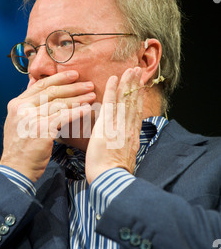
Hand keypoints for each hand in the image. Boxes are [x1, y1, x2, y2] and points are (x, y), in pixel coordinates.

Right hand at [0, 71, 95, 181]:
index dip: (58, 79)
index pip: (40, 86)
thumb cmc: (21, 148)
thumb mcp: (19, 122)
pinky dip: (77, 112)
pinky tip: (87, 109)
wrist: (17, 168)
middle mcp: (22, 108)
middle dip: (72, 87)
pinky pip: (63, 117)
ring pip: (59, 103)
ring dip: (78, 98)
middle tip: (88, 84)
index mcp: (16, 104)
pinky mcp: (41, 129)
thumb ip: (29, 106)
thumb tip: (39, 88)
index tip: (73, 75)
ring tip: (92, 96)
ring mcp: (31, 118)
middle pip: (52, 92)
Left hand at [85, 67, 143, 183]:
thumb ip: (125, 146)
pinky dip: (112, 90)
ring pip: (124, 100)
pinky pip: (110, 103)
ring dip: (127, 83)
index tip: (140, 86)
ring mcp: (119, 125)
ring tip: (130, 69)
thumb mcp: (124, 158)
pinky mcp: (108, 125)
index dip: (138, 98)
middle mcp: (129, 128)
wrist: (111, 179)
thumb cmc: (114, 175)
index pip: (136, 112)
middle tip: (137, 70)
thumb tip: (125, 142)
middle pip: (133, 102)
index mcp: (132, 136)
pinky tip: (113, 79)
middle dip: (135, 85)